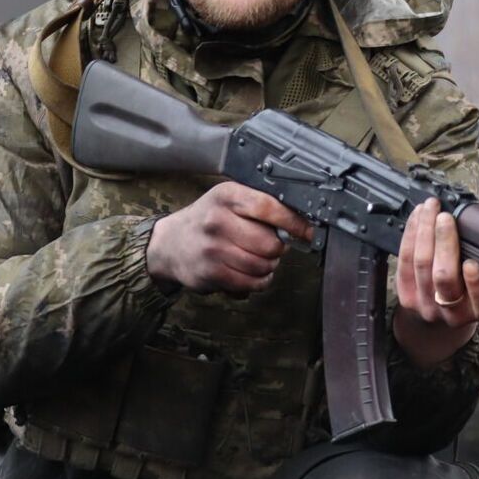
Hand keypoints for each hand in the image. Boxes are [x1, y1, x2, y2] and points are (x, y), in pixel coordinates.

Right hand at [147, 182, 312, 296]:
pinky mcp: (209, 274)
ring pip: (263, 265)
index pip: (270, 208)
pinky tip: (251, 273)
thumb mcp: (231, 200)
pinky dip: (258, 281)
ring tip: (257, 258)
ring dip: (268, 266)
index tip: (308, 231)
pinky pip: (251, 283)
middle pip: (270, 243)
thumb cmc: (210, 220)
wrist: (170, 243)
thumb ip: (263, 206)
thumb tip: (304, 222)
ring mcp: (211, 249)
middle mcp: (216, 220)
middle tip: (271, 246)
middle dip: (278, 248)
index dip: (294, 222)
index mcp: (227, 195)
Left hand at [393, 198, 478, 368]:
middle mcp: (454, 313)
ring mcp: (427, 306)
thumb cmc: (472, 290)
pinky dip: (411, 234)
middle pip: (444, 277)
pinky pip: (404, 261)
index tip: (472, 264)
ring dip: (424, 231)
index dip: (476, 284)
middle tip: (445, 217)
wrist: (443, 313)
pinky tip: (418, 218)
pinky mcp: (406, 295)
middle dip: (444, 243)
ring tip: (430, 209)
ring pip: (421, 264)